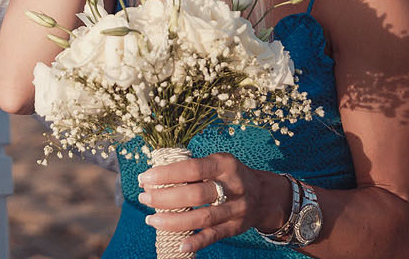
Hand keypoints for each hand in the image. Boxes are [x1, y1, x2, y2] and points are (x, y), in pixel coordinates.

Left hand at [137, 152, 289, 253]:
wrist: (264, 195)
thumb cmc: (229, 175)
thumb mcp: (216, 162)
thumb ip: (192, 167)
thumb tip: (154, 177)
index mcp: (224, 165)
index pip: (192, 168)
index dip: (166, 174)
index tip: (144, 178)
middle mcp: (232, 187)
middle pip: (195, 195)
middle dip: (165, 197)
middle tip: (144, 198)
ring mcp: (236, 209)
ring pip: (202, 218)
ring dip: (173, 221)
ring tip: (151, 219)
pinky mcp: (235, 228)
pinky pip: (214, 236)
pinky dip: (197, 241)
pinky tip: (180, 245)